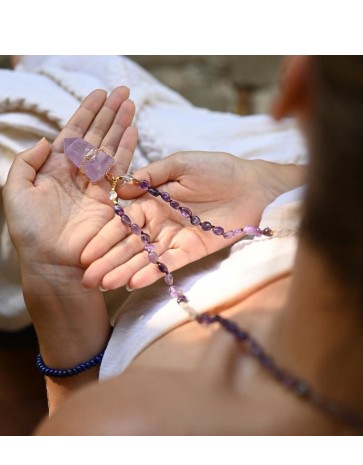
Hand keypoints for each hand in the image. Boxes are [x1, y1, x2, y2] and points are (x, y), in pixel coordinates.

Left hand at [3, 87, 136, 277]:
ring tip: (131, 104)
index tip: (99, 93)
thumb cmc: (30, 230)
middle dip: (109, 112)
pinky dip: (128, 149)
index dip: (87, 111)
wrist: (52, 261)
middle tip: (123, 91)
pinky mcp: (110, 199)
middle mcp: (77, 173)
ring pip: (111, 147)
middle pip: (96, 135)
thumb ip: (26, 162)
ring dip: (121, 125)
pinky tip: (134, 131)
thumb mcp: (14, 191)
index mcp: (54, 167)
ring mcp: (95, 185)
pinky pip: (121, 170)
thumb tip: (46, 140)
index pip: (74, 132)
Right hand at [81, 152, 305, 289]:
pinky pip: (169, 263)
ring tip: (104, 285)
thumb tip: (121, 189)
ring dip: (124, 271)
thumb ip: (152, 175)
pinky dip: (152, 272)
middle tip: (88, 279)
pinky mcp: (192, 250)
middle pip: (129, 244)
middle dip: (108, 261)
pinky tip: (134, 283)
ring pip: (145, 257)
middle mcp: (159, 222)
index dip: (104, 237)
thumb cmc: (217, 169)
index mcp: (152, 200)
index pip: (122, 222)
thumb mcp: (181, 163)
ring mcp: (174, 238)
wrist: (253, 186)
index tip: (86, 252)